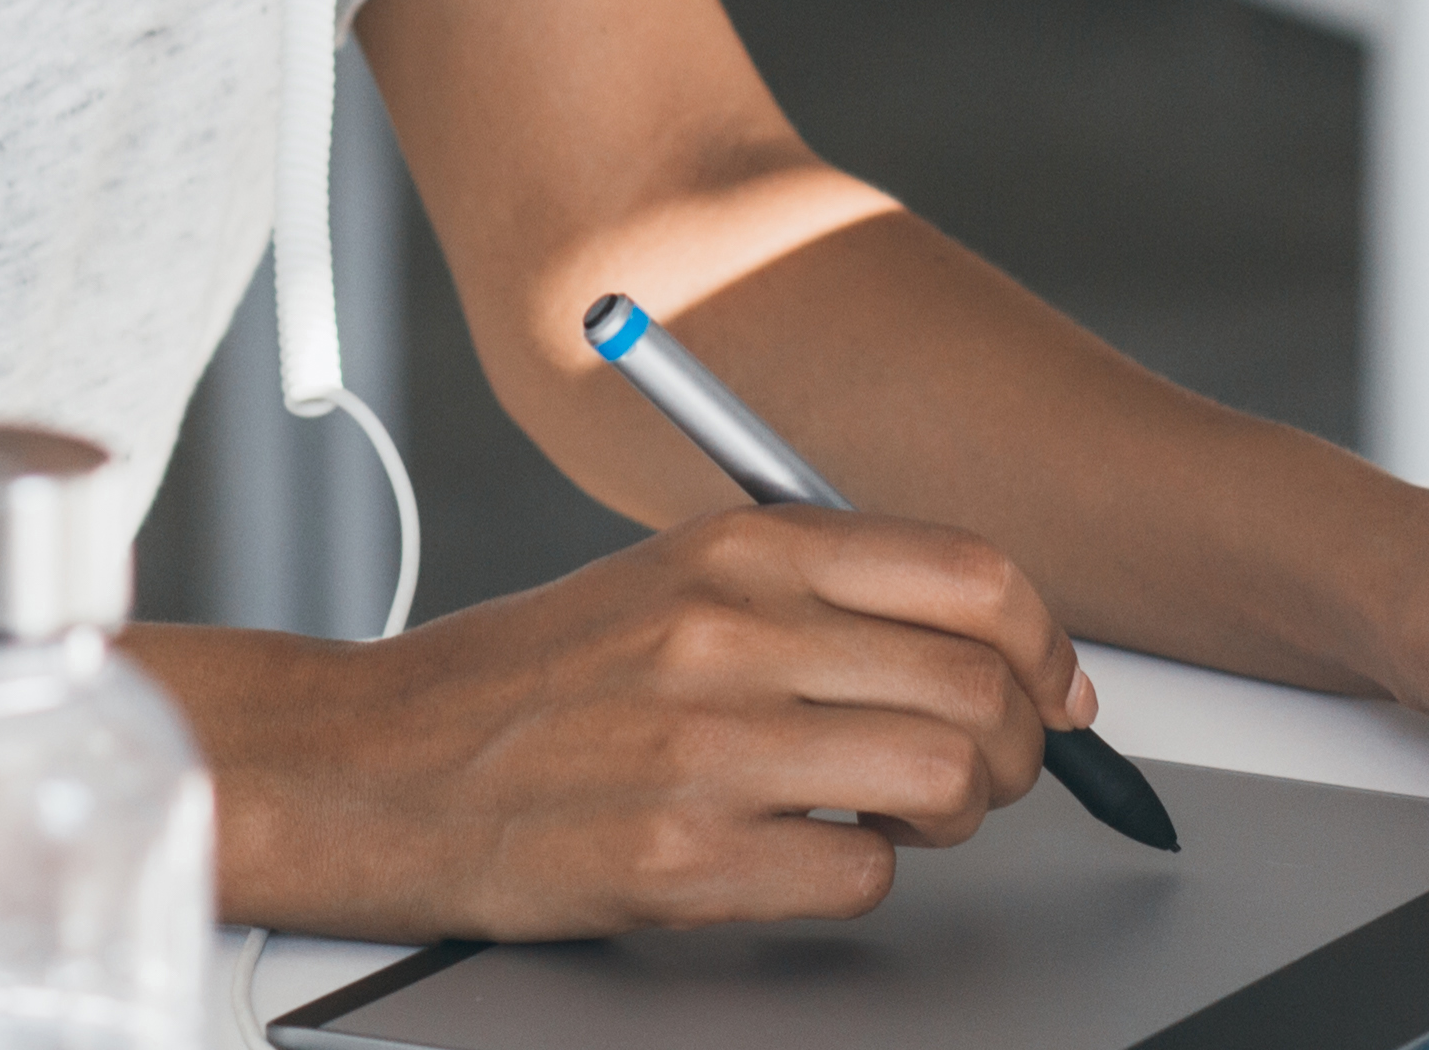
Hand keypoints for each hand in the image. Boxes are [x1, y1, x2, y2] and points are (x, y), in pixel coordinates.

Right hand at [144, 504, 1088, 937]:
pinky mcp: (679, 858)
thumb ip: (818, 592)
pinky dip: (858, 881)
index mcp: (741, 547)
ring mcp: (707, 745)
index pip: (974, 575)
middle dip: (1018, 748)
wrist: (375, 763)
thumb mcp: (675, 578)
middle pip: (980, 685)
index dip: (1045, 645)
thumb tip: (986, 638)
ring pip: (944, 778)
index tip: (1053, 691)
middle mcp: (731, 629)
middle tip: (984, 776)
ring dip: (951, 817)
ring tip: (893, 820)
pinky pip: (860, 880)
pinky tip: (800, 860)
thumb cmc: (535, 680)